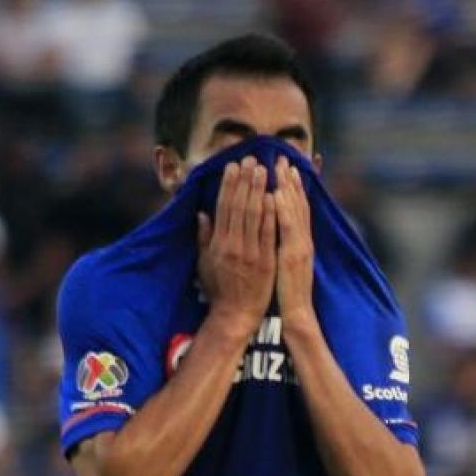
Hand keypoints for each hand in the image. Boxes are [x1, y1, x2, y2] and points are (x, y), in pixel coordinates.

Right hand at [197, 157, 275, 339]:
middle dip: (245, 181)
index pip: (223, 208)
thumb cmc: (219, 290)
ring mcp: (250, 254)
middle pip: (239, 206)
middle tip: (251, 159)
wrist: (235, 315)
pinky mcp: (266, 262)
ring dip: (258, 190)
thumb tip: (201, 215)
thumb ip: (204, 238)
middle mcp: (233, 246)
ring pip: (254, 216)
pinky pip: (268, 233)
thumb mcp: (205, 264)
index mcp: (218, 244)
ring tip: (263, 169)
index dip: (228, 185)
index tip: (233, 166)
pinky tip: (274, 196)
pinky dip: (270, 214)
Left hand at [274, 157, 315, 333]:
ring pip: (294, 211)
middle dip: (291, 180)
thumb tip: (271, 230)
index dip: (292, 187)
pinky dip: (282, 209)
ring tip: (280, 166)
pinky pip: (287, 228)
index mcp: (299, 242)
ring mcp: (299, 247)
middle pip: (298, 204)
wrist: (296, 316)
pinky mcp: (292, 256)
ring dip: (287, 187)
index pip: (297, 209)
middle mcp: (302, 240)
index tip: (285, 167)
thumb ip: (278, 245)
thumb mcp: (283, 265)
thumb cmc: (286, 293)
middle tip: (284, 157)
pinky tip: (275, 193)